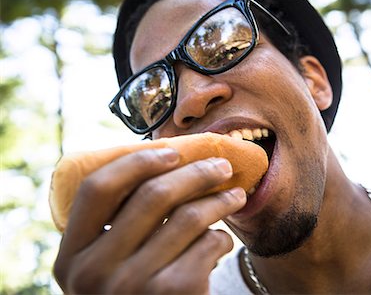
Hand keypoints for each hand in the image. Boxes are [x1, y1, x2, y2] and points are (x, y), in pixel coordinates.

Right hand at [53, 148, 245, 293]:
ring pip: (188, 216)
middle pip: (152, 195)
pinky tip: (221, 241)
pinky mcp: (171, 293)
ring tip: (236, 195)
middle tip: (221, 165)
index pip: (96, 189)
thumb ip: (118, 225)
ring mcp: (131, 284)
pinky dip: (221, 237)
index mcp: (71, 255)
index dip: (136, 162)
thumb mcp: (109, 264)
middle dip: (196, 173)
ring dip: (220, 200)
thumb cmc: (136, 291)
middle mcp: (93, 271)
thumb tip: (165, 162)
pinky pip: (208, 243)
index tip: (171, 152)